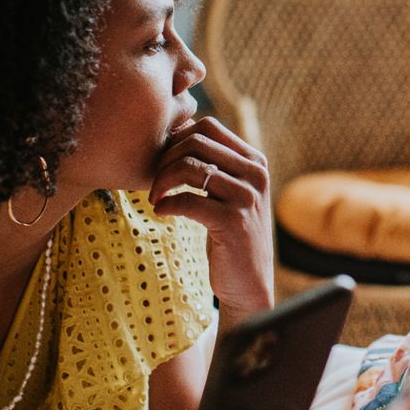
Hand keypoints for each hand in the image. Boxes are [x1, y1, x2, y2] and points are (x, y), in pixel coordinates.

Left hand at [150, 117, 274, 322]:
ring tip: (155, 197)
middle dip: (165, 159)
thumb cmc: (231, 234)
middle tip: (154, 182)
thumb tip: (176, 131)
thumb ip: (215, 165)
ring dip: (162, 181)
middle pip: (196, 142)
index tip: (163, 161)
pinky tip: (161, 211)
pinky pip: (187, 200)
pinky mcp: (233, 223)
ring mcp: (246, 198)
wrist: (249, 282)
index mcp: (255, 161)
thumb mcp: (230, 193)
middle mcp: (255, 174)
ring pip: (190, 168)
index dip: (177, 138)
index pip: (208, 126)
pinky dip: (166, 204)